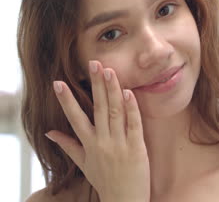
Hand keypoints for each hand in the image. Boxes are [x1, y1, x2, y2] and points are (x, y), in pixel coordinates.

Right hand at [46, 60, 149, 201]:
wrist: (124, 201)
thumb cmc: (105, 181)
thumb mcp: (84, 164)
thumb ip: (69, 146)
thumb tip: (50, 132)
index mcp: (89, 145)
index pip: (75, 118)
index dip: (67, 100)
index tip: (58, 83)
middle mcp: (102, 142)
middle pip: (98, 108)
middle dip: (95, 85)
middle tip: (93, 63)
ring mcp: (120, 144)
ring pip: (115, 112)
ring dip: (112, 90)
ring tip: (109, 71)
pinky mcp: (137, 148)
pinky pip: (134, 124)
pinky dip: (131, 108)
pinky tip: (128, 92)